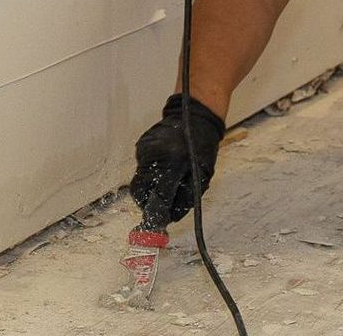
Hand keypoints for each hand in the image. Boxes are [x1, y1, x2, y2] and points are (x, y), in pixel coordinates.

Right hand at [129, 94, 225, 228]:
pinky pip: (141, 167)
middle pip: (140, 193)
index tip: (155, 228)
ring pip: (139, 181)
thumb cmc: (202, 145)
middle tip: (162, 201)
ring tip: (167, 176)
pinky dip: (150, 171)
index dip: (156, 216)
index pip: (159, 199)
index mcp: (173, 165)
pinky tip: (163, 163)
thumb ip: (186, 198)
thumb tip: (169, 217)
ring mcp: (145, 151)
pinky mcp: (140, 146)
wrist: (194, 114)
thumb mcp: (203, 174)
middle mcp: (155, 158)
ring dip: (150, 186)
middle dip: (149, 202)